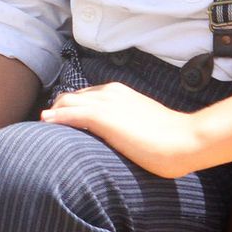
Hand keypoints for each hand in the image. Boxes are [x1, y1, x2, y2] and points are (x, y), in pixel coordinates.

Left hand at [41, 82, 207, 177]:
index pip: (85, 95)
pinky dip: (55, 118)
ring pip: (66, 103)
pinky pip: (69, 114)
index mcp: (119, 92)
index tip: (62, 120)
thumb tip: (122, 138)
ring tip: (44, 127)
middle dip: (57, 109)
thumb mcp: (143, 124)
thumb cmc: (172, 138)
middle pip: (70, 97)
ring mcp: (105, 103)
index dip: (70, 107)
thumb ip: (127, 125)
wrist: (187, 139)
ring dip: (53, 114)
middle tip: (48, 125)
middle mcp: (109, 92)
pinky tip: (46, 124)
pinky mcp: (102, 117)